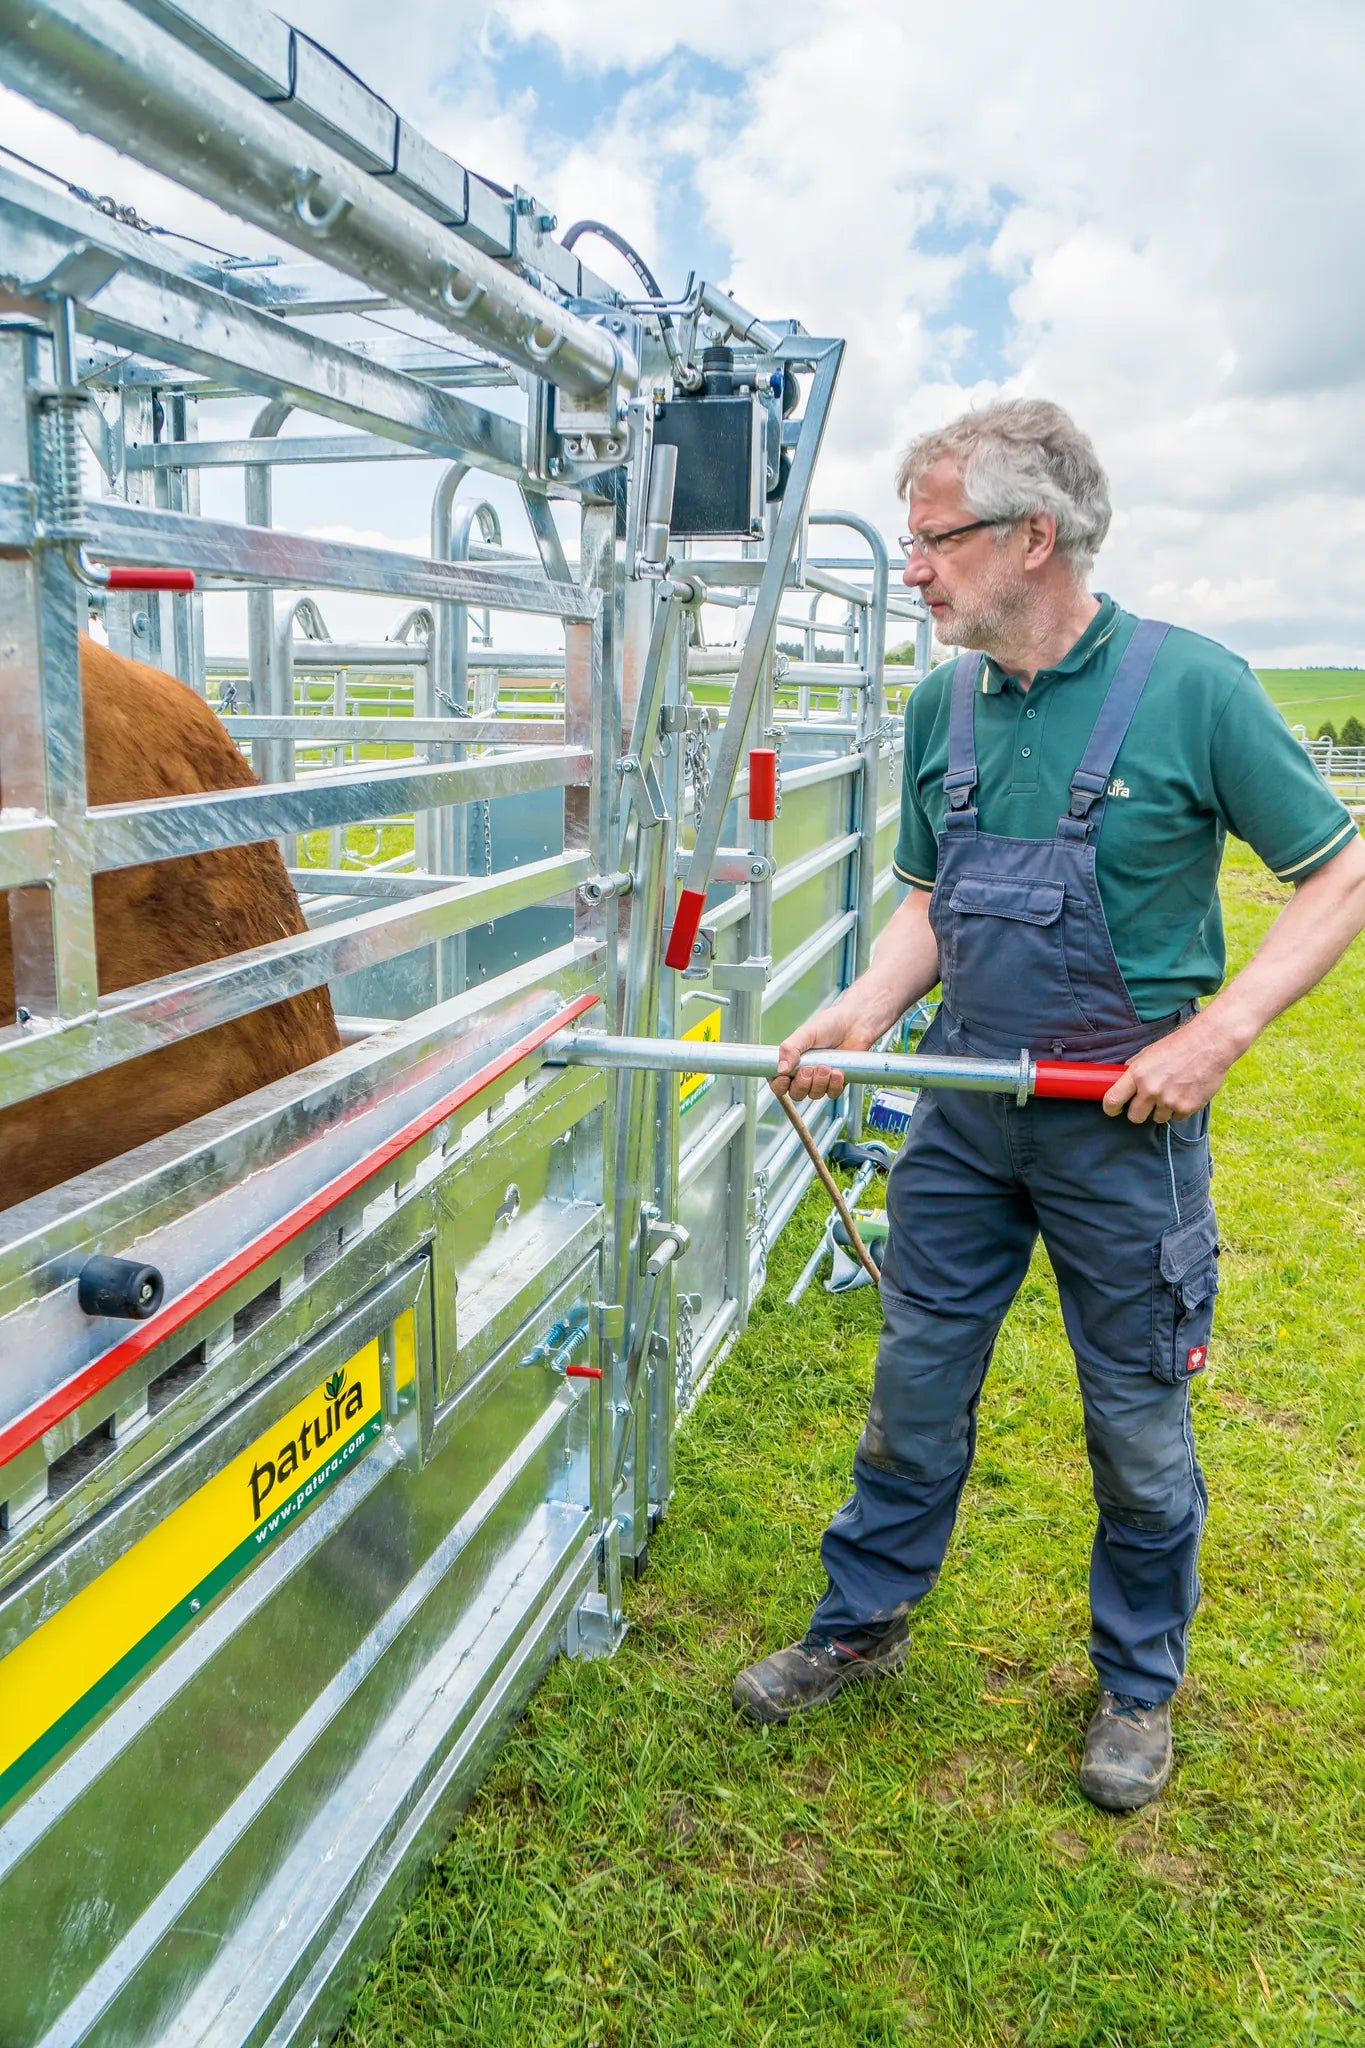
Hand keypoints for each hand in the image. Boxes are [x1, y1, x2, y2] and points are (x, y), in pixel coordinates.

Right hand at [772, 1001, 877, 1102]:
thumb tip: (780, 1068)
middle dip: (802, 1085)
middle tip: (809, 1069)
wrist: (855, 1023)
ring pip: (814, 1095)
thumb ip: (790, 1048)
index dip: (779, 1085)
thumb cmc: (829, 1024)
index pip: (778, 1082)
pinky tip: (837, 1071)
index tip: (785, 1078)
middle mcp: (805, 1073)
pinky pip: (832, 1093)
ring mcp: (821, 1079)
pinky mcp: (837, 1082)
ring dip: (819, 1083)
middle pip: (796, 1093)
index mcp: (792, 1061)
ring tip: (825, 1066)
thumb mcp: (805, 1033)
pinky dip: (834, 1085)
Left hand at [1101, 1012, 1239, 1122]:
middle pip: (1135, 1117)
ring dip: (1161, 1109)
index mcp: (1138, 1074)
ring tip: (1171, 1091)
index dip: (1110, 1108)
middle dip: (1138, 1112)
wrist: (1210, 1044)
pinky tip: (1184, 1092)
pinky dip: (1178, 1109)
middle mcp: (1151, 1090)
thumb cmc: (1179, 1045)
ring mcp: (1170, 1101)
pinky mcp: (1187, 1108)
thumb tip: (1121, 1080)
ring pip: (1157, 1118)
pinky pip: (1176, 1117)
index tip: (1113, 1110)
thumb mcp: (1149, 1052)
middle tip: (1145, 1103)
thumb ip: (1134, 1068)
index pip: (1113, 1100)